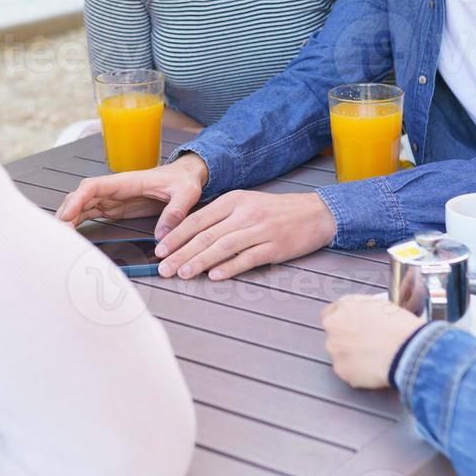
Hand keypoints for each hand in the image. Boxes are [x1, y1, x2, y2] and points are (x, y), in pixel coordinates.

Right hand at [55, 154, 208, 239]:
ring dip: (68, 219)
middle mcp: (114, 189)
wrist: (186, 177)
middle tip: (58, 236)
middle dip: (66, 213)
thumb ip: (176, 212)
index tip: (66, 216)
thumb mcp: (186, 194)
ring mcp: (112, 198)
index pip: (93, 186)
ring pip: (81, 206)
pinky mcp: (114, 207)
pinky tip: (70, 234)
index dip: (77, 200)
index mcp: (126, 182)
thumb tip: (163, 236)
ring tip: (60, 239)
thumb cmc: (184, 181)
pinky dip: (77, 222)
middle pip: (80, 197)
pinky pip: (89, 213)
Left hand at [154, 190, 336, 280]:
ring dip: (200, 261)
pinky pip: (248, 258)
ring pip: (223, 246)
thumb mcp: (246, 204)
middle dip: (181, 253)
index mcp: (233, 200)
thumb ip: (220, 218)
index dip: (177, 236)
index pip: (198, 219)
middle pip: (206, 235)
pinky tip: (214, 275)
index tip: (160, 250)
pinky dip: (230, 267)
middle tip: (164, 268)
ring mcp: (260, 229)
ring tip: (183, 273)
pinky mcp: (275, 246)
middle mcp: (244, 213)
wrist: (315, 213)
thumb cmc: (276, 211)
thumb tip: (190, 237)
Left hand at [322, 295, 424, 388]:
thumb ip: (362, 308)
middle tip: (366, 343)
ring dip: (351, 356)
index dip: (343, 321)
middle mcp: (334, 327)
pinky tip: (373, 368)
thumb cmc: (400, 327)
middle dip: (346, 339)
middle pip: (334, 334)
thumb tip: (362, 314)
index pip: (330, 313)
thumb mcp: (381, 305)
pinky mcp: (342, 371)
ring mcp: (336, 350)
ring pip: (339, 354)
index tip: (351, 327)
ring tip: (373, 357)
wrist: (407, 350)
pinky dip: (357, 372)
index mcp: (343, 308)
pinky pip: (347, 371)